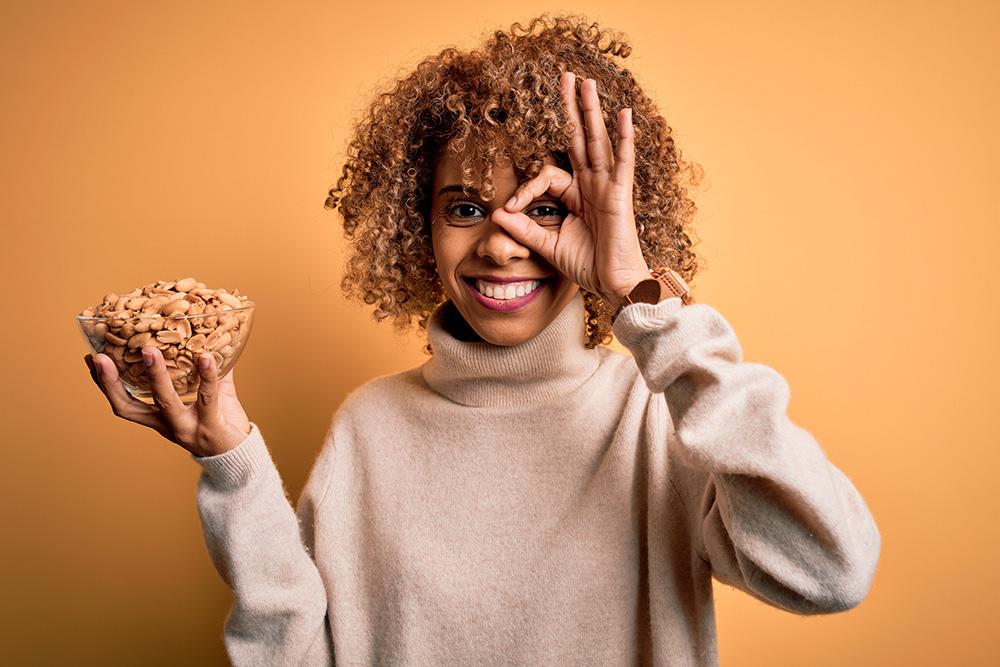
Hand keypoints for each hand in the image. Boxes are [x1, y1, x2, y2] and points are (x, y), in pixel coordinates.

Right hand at [84, 347, 251, 457]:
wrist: (240, 454)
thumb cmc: (221, 422)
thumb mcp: (208, 396)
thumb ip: (206, 370)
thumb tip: (206, 335)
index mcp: (158, 418)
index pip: (122, 402)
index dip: (105, 384)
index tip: (91, 358)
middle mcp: (167, 425)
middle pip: (128, 407)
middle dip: (112, 383)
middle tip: (101, 357)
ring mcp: (187, 427)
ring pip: (165, 401)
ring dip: (155, 375)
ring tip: (149, 350)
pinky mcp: (210, 426)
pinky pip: (207, 398)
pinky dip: (206, 376)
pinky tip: (205, 357)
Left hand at [491, 71, 652, 310]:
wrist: (614, 286)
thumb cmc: (588, 267)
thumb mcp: (548, 246)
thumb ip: (525, 230)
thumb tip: (498, 213)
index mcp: (576, 196)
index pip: (547, 175)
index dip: (525, 187)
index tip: (510, 208)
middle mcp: (593, 186)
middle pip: (578, 139)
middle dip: (570, 109)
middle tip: (564, 77)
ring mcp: (608, 187)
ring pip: (598, 142)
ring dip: (591, 111)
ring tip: (586, 82)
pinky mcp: (620, 196)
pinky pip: (623, 162)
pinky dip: (624, 138)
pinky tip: (623, 114)